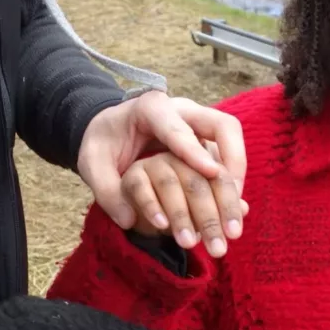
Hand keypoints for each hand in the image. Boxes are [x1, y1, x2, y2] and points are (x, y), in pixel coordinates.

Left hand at [79, 92, 245, 230]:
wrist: (109, 131)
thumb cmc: (102, 143)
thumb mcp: (91, 163)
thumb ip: (105, 189)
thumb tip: (128, 220)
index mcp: (151, 108)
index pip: (177, 127)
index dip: (195, 150)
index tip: (212, 173)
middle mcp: (181, 111)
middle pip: (222, 124)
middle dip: (234, 159)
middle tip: (234, 195)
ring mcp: (197, 126)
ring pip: (230, 141)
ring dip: (237, 175)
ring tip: (236, 211)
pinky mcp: (204, 142)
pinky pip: (226, 157)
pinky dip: (231, 182)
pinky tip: (230, 209)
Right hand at [123, 145, 248, 257]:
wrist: (141, 208)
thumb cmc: (178, 207)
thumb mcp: (201, 211)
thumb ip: (221, 207)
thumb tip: (244, 210)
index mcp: (202, 160)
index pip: (220, 180)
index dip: (229, 207)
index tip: (234, 235)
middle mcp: (180, 157)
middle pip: (197, 184)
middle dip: (209, 219)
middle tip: (216, 249)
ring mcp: (154, 163)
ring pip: (170, 186)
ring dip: (181, 217)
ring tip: (189, 244)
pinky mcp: (131, 176)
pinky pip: (142, 189)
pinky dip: (152, 208)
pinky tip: (162, 227)